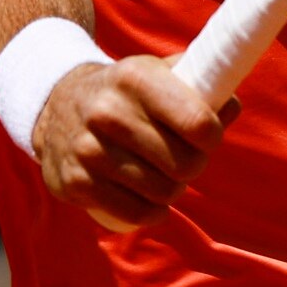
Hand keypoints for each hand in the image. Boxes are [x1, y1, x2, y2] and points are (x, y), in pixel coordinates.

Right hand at [31, 54, 238, 232]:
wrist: (56, 105)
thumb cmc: (125, 91)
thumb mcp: (157, 73)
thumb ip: (200, 85)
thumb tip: (230, 107)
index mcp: (135, 78)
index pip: (197, 122)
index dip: (212, 136)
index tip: (207, 136)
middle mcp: (108, 112)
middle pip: (184, 163)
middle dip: (193, 165)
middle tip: (185, 158)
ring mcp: (88, 150)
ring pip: (162, 192)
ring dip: (173, 190)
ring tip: (165, 176)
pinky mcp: (75, 183)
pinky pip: (135, 213)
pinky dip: (152, 212)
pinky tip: (151, 201)